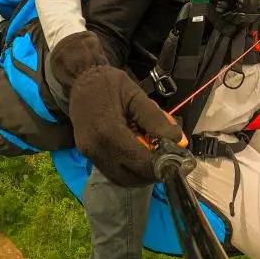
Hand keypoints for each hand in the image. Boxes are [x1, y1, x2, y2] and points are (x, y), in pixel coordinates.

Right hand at [49, 31, 186, 185]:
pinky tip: (137, 154)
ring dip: (139, 174)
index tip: (177, 161)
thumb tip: (178, 141)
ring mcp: (89, 154)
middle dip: (151, 174)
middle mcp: (96, 149)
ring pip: (120, 178)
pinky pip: (111, 171)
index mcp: (109, 132)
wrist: (81, 79)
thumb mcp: (136, 95)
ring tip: (153, 158)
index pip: (140, 162)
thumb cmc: (110, 83)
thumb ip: (156, 119)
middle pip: (130, 177)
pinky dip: (127, 169)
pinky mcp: (86, 154)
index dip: (161, 166)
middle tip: (167, 161)